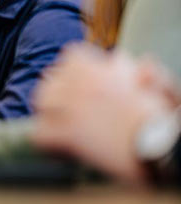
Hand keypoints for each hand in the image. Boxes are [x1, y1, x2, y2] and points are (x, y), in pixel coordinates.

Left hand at [32, 44, 176, 183]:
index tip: (88, 82)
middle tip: (72, 108)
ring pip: (42, 103)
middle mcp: (79, 83)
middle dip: (59, 91)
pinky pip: (40, 135)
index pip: (72, 55)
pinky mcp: (67, 134)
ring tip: (63, 125)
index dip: (78, 69)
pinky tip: (61, 148)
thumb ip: (151, 74)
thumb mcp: (162, 90)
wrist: (162, 147)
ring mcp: (70, 108)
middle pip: (51, 79)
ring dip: (50, 113)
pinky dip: (48, 143)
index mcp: (101, 69)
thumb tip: (143, 62)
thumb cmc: (164, 120)